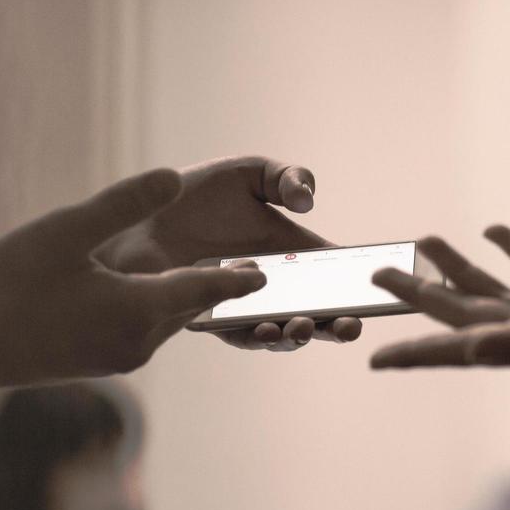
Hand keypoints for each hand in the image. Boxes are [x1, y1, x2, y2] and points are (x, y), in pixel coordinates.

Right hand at [0, 168, 267, 388]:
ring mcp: (120, 358)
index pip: (206, 287)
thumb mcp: (66, 231)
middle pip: (192, 305)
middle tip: (261, 267)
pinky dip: (159, 311)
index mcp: (140, 309)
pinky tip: (154, 295)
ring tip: (214, 274)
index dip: (239, 274)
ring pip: (167, 320)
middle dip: (223, 286)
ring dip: (189, 298)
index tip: (273, 266)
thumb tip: (175, 177)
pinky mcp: (100, 363)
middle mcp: (140, 341)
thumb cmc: (9, 285)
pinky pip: (145, 332)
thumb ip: (123, 203)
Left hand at [94, 156, 362, 351]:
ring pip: (281, 333)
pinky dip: (257, 336)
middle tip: (349, 326)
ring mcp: (243, 306)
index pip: (334, 278)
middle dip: (337, 326)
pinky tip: (267, 328)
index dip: (356, 289)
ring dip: (298, 336)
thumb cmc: (193, 192)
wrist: (137, 213)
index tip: (373, 294)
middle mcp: (272, 286)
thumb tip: (309, 201)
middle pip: (317, 314)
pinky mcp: (210, 319)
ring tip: (303, 326)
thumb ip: (286, 177)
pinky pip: (239, 336)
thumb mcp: (249, 173)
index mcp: (291, 254)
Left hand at [368, 227, 509, 411]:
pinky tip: (495, 230)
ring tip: (426, 239)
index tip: (372, 360)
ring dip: (459, 265)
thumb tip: (470, 347)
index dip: (411, 354)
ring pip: (493, 285)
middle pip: (459, 309)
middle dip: (417, 292)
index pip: (451, 348)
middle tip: (376, 274)